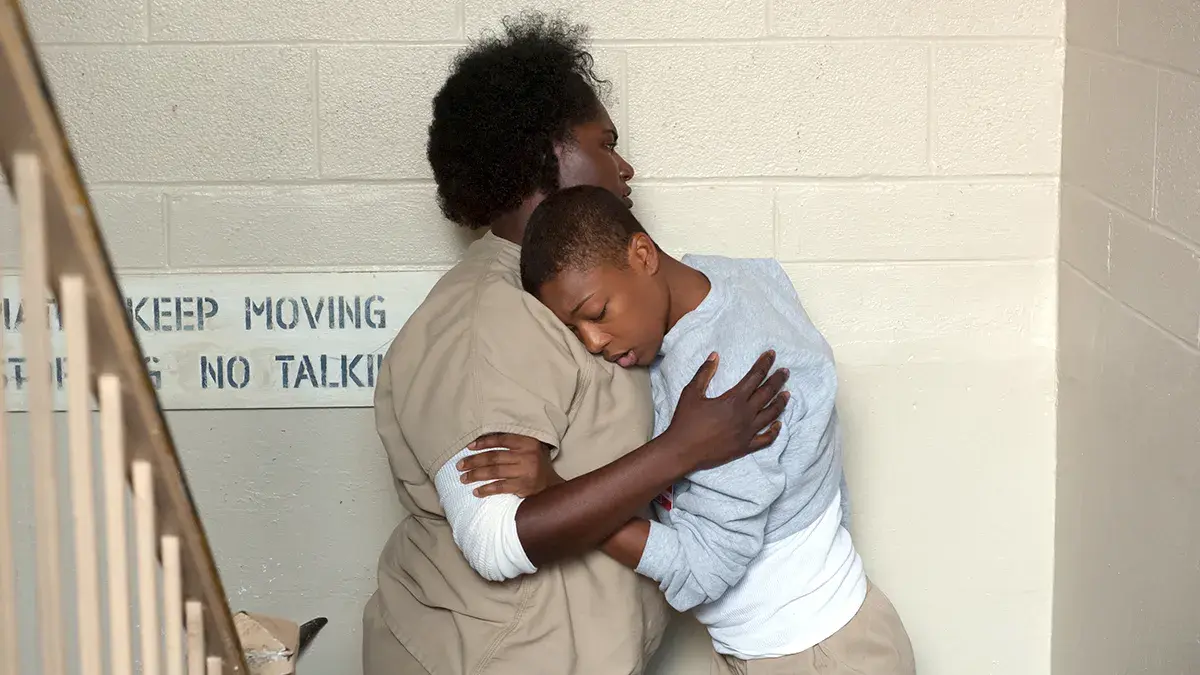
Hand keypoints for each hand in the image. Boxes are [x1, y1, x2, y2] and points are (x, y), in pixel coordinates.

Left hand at [458, 433, 563, 497]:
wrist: (553, 486)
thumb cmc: (537, 465)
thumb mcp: (530, 448)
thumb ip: (513, 444)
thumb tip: (482, 442)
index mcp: (528, 442)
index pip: (501, 440)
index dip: (483, 442)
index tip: (469, 447)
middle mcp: (527, 456)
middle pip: (494, 457)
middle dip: (474, 461)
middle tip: (460, 465)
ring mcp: (525, 472)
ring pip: (494, 472)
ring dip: (476, 475)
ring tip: (463, 478)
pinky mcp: (523, 487)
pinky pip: (500, 487)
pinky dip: (486, 489)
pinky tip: (476, 491)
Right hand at [663, 350, 789, 471]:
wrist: (682, 451)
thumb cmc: (685, 421)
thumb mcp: (691, 393)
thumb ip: (704, 372)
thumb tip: (715, 355)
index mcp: (733, 399)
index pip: (755, 376)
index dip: (764, 364)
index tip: (771, 354)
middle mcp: (745, 415)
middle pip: (768, 393)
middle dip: (778, 380)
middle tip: (786, 371)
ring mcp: (747, 432)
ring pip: (771, 414)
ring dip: (781, 402)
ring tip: (787, 393)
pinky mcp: (745, 447)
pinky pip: (766, 439)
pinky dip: (775, 431)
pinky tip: (779, 424)